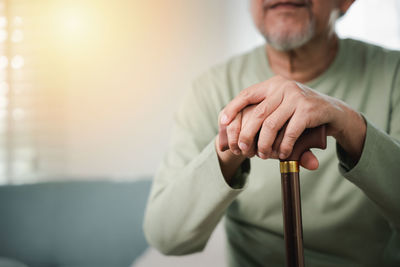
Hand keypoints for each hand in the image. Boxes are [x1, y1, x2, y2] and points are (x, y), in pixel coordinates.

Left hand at [218, 76, 365, 162]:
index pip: (247, 94)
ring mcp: (296, 96)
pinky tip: (281, 155)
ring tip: (262, 155)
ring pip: (271, 125)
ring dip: (264, 144)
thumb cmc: (300, 112)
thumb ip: (263, 113)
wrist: (334, 111)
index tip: (222, 122)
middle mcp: (283, 87)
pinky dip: (283, 146)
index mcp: (273, 84)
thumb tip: (230, 130)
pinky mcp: (308, 109)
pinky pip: (290, 132)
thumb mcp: (281, 106)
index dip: (232, 108)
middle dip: (246, 135)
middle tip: (242, 150)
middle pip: (257, 114)